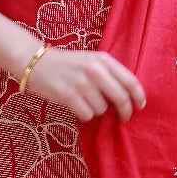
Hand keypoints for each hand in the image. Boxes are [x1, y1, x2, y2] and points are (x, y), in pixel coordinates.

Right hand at [20, 45, 146, 121]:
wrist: (36, 63)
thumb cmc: (69, 65)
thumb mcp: (92, 61)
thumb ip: (110, 74)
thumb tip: (129, 98)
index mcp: (104, 59)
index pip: (131, 81)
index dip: (138, 97)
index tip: (140, 106)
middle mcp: (95, 70)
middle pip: (121, 98)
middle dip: (125, 111)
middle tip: (123, 117)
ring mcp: (82, 83)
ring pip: (102, 109)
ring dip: (97, 110)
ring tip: (86, 101)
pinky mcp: (69, 95)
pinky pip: (87, 115)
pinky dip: (84, 114)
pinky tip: (76, 105)